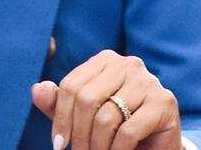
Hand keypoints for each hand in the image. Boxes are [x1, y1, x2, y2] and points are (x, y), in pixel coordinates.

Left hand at [31, 50, 180, 149]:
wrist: (156, 145)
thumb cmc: (115, 128)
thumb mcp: (81, 116)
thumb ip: (57, 104)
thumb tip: (36, 89)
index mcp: (105, 60)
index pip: (71, 85)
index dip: (60, 118)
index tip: (58, 144)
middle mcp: (128, 64)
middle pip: (86, 99)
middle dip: (78, 134)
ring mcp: (148, 81)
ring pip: (106, 117)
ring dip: (96, 146)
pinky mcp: (164, 102)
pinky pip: (128, 131)